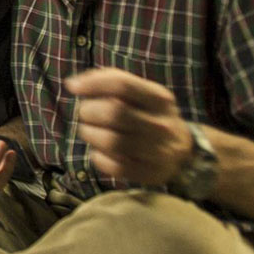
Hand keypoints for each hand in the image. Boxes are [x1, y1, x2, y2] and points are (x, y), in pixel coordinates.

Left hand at [65, 68, 192, 185]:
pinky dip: (98, 158)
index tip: (73, 87)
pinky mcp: (151, 173)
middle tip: (86, 113)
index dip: (93, 83)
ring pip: (111, 142)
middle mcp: (162, 124)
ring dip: (90, 134)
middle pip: (114, 113)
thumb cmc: (147, 112)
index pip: (122, 85)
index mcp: (159, 98)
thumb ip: (109, 80)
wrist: (180, 147)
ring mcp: (159, 151)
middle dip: (88, 111)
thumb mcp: (138, 91)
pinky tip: (98, 151)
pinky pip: (115, 167)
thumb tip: (74, 84)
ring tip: (89, 131)